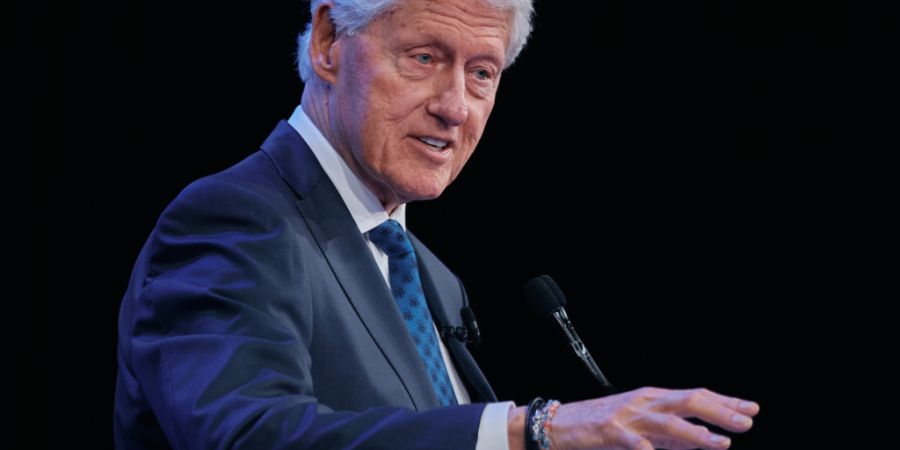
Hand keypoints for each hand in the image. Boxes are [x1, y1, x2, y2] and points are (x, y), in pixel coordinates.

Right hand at [509, 387, 759, 449]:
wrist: (559, 424)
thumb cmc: (600, 426)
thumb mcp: (639, 427)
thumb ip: (669, 435)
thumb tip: (703, 442)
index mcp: (652, 398)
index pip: (695, 395)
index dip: (724, 402)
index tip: (751, 409)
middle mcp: (644, 403)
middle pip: (688, 401)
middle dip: (719, 411)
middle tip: (746, 422)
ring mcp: (628, 417)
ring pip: (668, 423)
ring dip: (697, 434)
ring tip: (722, 444)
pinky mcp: (611, 433)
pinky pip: (636, 445)